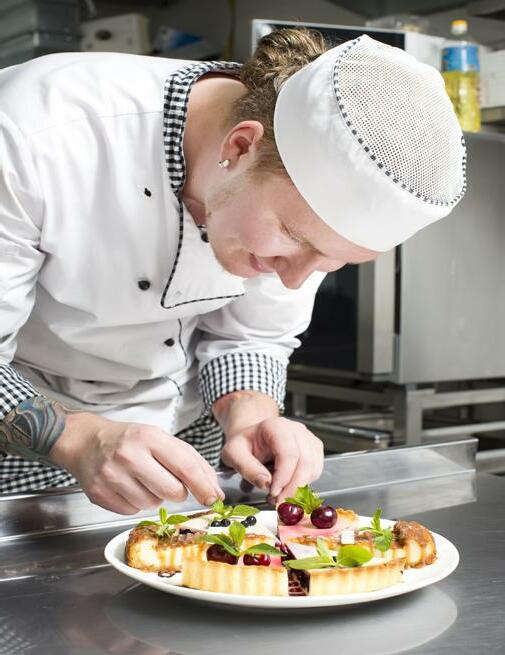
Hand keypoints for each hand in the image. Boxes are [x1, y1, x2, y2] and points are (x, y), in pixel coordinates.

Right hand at [50, 412, 223, 513]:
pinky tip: (128, 487)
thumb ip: (188, 459)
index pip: (185, 466)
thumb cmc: (128, 440)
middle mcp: (129, 456)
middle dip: (177, 492)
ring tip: (142, 480)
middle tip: (168, 482)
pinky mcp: (100, 495)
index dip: (204, 486)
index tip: (214, 497)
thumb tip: (212, 486)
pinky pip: (132, 512)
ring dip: (154, 497)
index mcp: (149, 437)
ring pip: (152, 504)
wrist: (85, 441)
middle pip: (172, 491)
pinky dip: (136, 503)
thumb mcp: (159, 438)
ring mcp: (112, 476)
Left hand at [220, 416, 323, 502]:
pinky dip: (304, 484)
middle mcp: (296, 430)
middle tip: (278, 502)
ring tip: (280, 495)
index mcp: (276, 426)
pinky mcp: (314, 450)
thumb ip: (246, 467)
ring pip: (313, 468)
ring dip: (299, 488)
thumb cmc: (244, 445)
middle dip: (292, 488)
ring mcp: (308, 438)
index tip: (273, 493)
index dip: (283, 477)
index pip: (288, 453)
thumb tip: (264, 483)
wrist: (253, 439)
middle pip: (305, 462)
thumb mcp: (233, 453)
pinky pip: (315, 471)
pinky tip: (288, 487)